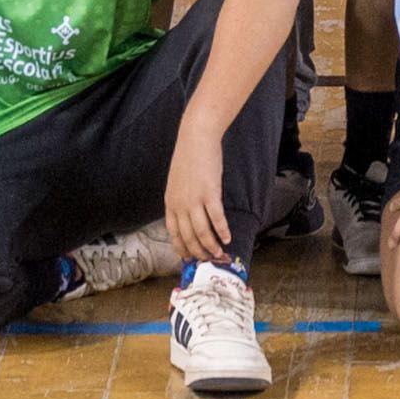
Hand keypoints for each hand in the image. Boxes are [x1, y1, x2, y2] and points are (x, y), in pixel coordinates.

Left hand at [165, 125, 234, 262]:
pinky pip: (216, 218)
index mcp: (170, 202)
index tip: (189, 258)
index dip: (182, 248)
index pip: (174, 233)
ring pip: (202, 232)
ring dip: (211, 246)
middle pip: (188, 237)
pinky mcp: (210, 193)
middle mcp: (180, 205)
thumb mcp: (177, 182)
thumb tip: (188, 214)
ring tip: (219, 254)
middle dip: (199, 252)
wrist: (196, 138)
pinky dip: (222, 230)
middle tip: (208, 260)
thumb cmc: (188, 157)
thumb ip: (180, 199)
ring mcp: (194, 200)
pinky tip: (228, 237)